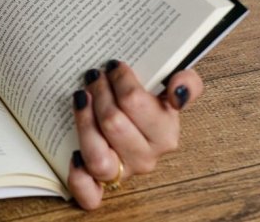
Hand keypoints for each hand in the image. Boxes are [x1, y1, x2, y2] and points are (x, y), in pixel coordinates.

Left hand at [67, 60, 202, 209]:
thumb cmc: (145, 103)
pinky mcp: (99, 186)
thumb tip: (177, 92)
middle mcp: (145, 158)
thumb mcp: (169, 86)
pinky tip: (73, 155)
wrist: (127, 121)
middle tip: (93, 76)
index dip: (120, 81)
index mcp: (165, 135)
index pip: (136, 103)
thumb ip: (186, 82)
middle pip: (113, 123)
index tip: (112, 66)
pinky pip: (89, 194)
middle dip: (99, 93)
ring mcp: (122, 173)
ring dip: (84, 123)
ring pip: (98, 156)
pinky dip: (79, 177)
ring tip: (80, 98)